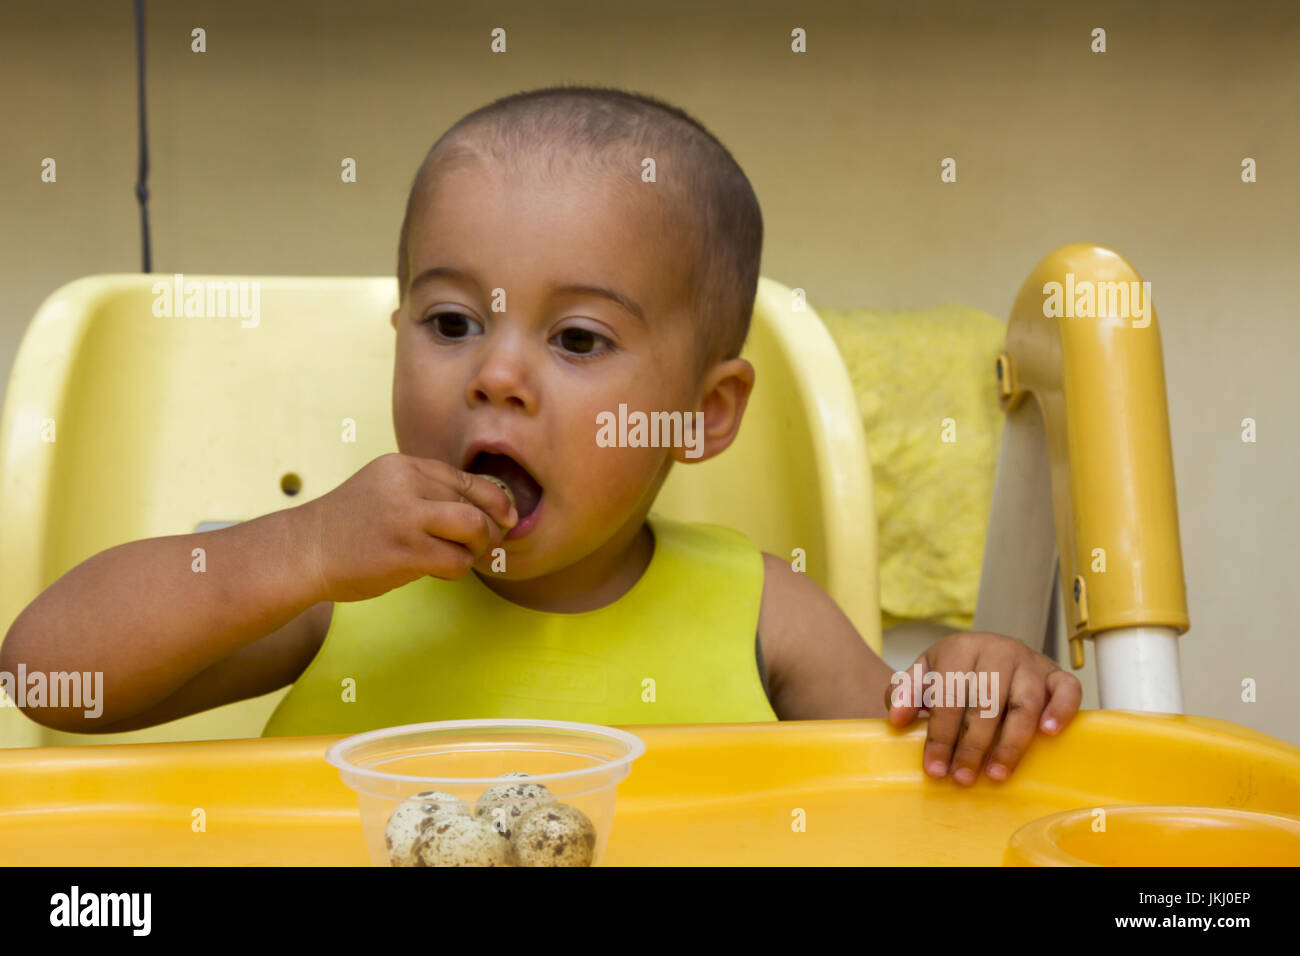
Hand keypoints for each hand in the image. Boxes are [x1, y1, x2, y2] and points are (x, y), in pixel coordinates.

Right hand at [294, 453, 516, 602]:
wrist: (305, 551)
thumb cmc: (349, 525)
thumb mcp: (385, 488)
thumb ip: (426, 490)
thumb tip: (485, 509)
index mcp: (403, 466)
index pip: (466, 479)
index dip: (495, 500)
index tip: (507, 517)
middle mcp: (406, 486)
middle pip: (476, 504)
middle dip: (493, 528)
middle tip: (491, 544)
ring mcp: (406, 519)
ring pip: (473, 530)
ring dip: (479, 548)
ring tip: (468, 557)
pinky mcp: (405, 553)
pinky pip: (455, 561)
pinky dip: (458, 568)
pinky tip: (442, 570)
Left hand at [883, 631, 1081, 784]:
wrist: (984, 651)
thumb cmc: (953, 672)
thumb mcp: (923, 675)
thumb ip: (904, 694)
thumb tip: (897, 719)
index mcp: (962, 648)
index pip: (950, 694)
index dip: (940, 734)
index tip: (935, 768)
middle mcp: (999, 650)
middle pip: (986, 702)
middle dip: (972, 745)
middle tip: (963, 778)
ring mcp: (1030, 662)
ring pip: (1025, 703)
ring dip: (1011, 742)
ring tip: (996, 774)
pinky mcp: (1055, 673)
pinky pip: (1067, 689)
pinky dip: (1062, 709)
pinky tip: (1049, 734)